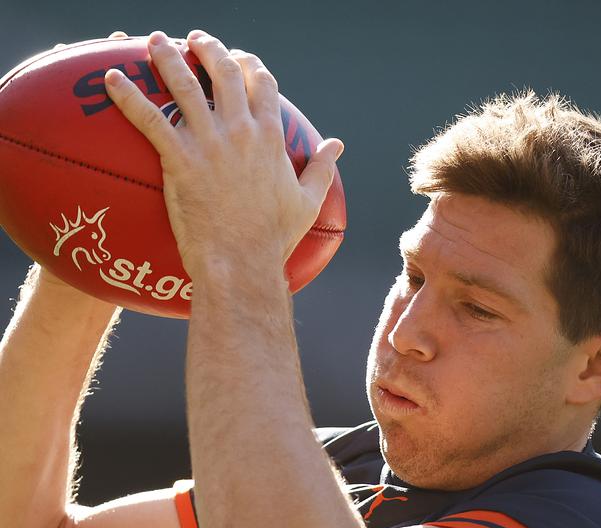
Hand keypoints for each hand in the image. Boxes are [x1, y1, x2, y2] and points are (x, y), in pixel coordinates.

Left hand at [104, 30, 343, 282]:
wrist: (242, 262)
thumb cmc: (274, 239)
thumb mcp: (307, 202)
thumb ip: (321, 169)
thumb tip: (337, 145)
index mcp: (270, 138)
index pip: (261, 84)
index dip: (250, 64)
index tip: (240, 57)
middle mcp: (240, 131)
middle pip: (224, 73)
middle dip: (209, 48)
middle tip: (195, 39)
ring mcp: (209, 143)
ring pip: (185, 85)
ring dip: (168, 57)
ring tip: (156, 41)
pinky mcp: (179, 160)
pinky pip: (148, 119)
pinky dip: (127, 96)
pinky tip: (111, 79)